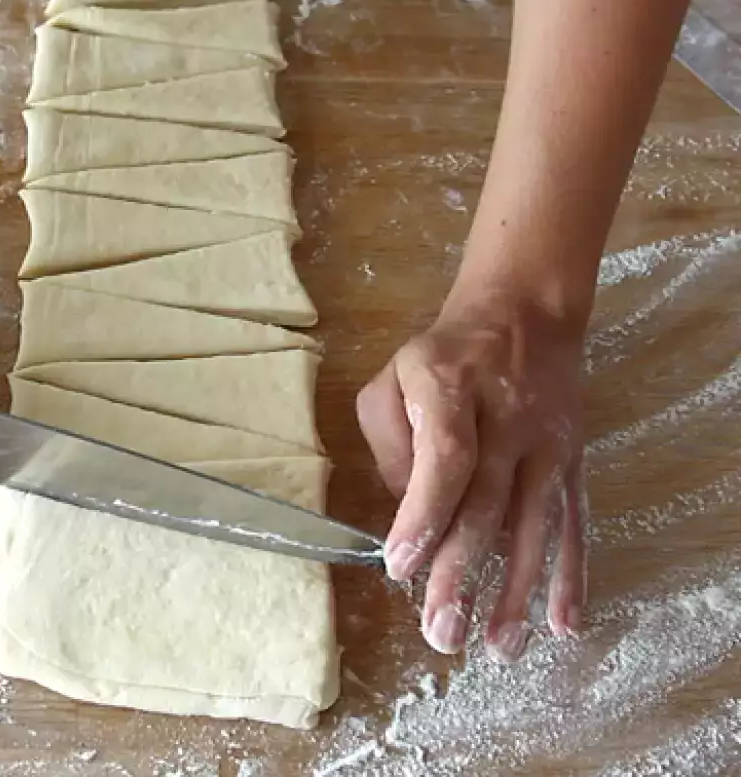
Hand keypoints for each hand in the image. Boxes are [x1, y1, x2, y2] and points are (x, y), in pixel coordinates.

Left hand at [356, 292, 587, 661]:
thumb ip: (391, 443)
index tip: (400, 567)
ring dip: (518, 590)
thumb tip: (406, 514)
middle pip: (485, 504)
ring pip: (533, 524)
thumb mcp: (393, 377)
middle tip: (442, 633)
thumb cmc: (443, 357)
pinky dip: (572, 575)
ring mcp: (547, 445)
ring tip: (499, 646)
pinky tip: (564, 623)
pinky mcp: (574, 463)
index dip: (425, 514)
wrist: (523, 316)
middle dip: (463, 573)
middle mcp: (506, 421)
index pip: (444, 459)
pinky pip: (574, 523)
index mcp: (450, 391)